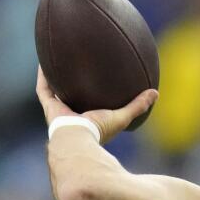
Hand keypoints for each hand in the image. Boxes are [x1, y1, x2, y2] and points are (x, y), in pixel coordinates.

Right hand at [35, 66, 157, 143]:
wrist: (77, 139)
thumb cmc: (99, 131)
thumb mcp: (122, 116)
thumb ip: (138, 106)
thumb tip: (155, 92)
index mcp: (87, 119)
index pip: (90, 105)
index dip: (92, 94)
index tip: (97, 82)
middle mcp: (71, 115)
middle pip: (71, 97)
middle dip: (72, 85)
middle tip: (76, 68)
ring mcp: (58, 112)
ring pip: (55, 92)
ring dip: (55, 78)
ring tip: (57, 60)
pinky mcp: (49, 107)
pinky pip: (44, 88)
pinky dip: (43, 76)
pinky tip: (45, 60)